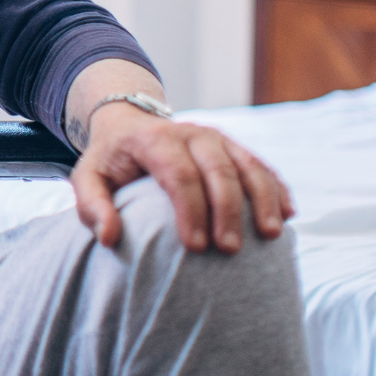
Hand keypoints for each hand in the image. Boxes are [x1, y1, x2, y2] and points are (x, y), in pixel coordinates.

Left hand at [71, 103, 295, 253]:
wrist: (129, 125)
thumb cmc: (110, 160)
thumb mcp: (88, 177)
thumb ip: (91, 206)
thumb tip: (109, 237)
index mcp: (152, 138)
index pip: (177, 172)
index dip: (189, 210)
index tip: (195, 247)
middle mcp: (189, 132)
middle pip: (217, 169)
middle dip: (227, 210)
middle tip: (230, 250)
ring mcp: (216, 138)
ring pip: (247, 164)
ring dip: (262, 199)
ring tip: (270, 235)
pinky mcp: (234, 147)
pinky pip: (262, 165)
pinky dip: (277, 188)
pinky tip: (288, 215)